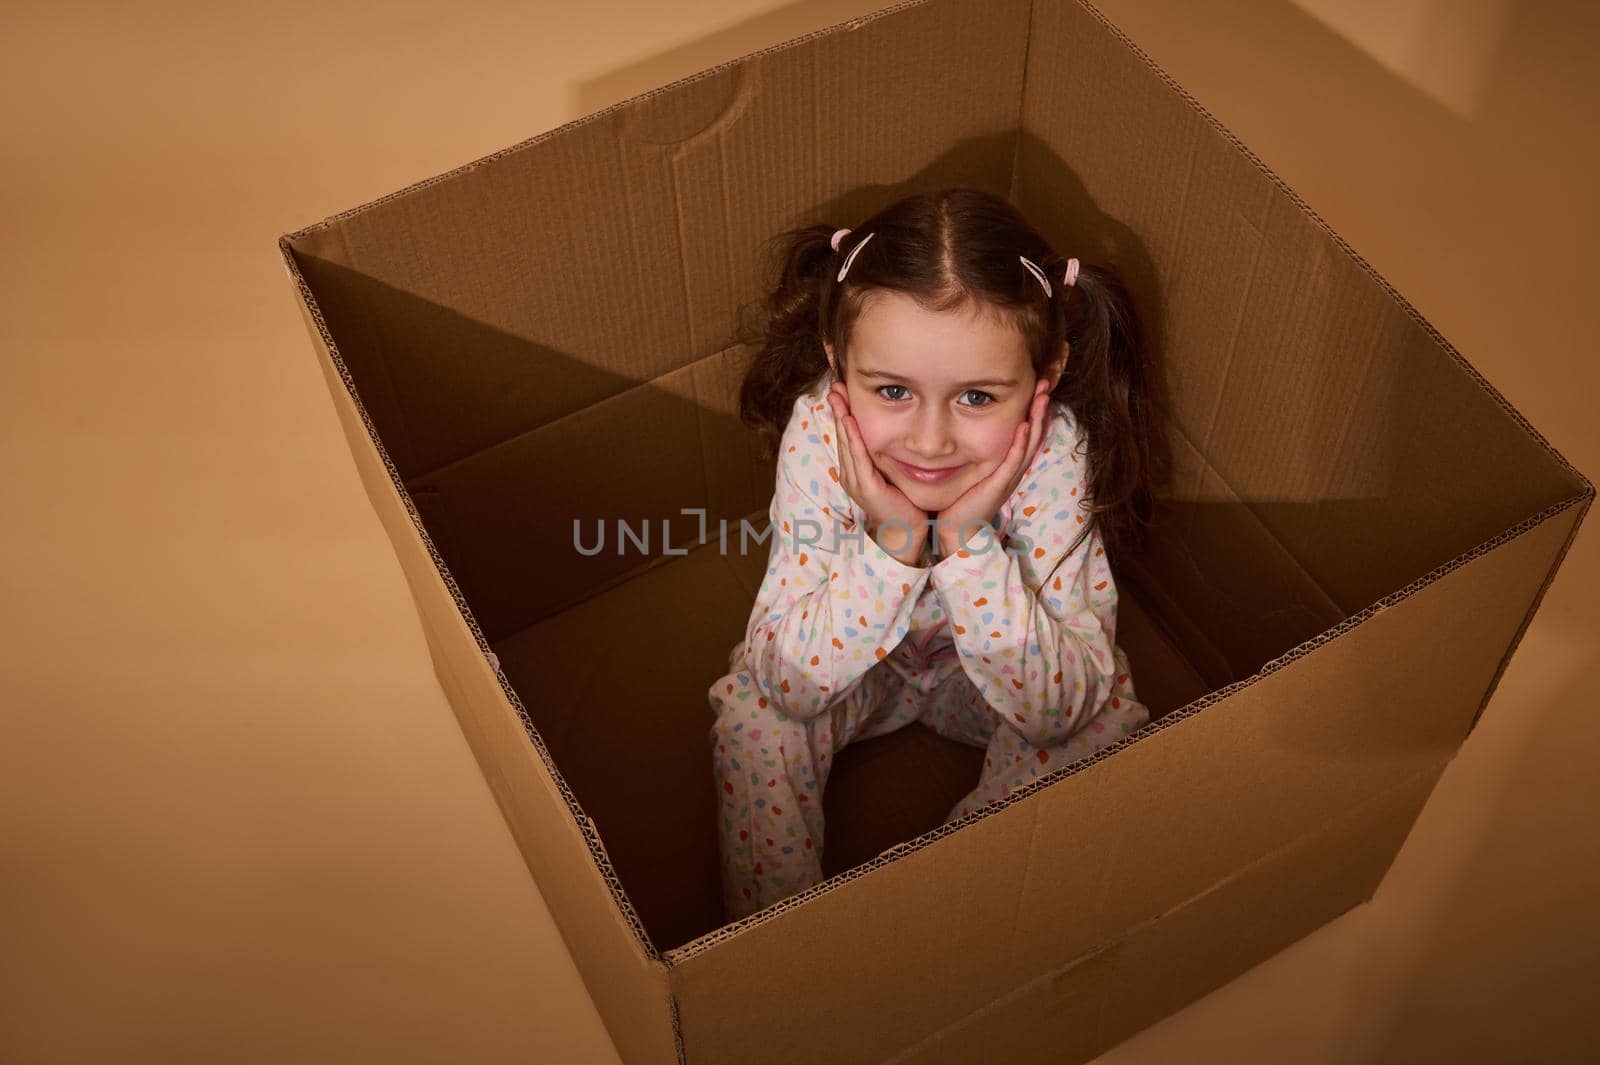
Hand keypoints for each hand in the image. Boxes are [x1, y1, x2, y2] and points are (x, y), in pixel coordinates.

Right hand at [826, 382, 928, 565]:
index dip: (843, 412)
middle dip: (837, 409)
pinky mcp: (866, 489)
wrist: (907, 531)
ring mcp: (856, 481)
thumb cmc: (904, 501)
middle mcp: (851, 474)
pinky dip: (852, 439)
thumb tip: (895, 429)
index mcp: (856, 469)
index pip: (847, 435)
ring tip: (837, 396)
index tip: (841, 390)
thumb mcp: (893, 471)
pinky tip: (849, 421)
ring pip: (846, 443)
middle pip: (842, 435)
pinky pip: (858, 459)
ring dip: (841, 418)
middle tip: (834, 385)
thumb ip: (888, 453)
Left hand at [934, 379, 1050, 556]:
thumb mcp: (972, 465)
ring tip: (1042, 397)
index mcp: (1007, 461)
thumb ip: (972, 445)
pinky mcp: (999, 487)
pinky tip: (1024, 427)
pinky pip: (1013, 462)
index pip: (1026, 429)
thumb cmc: (961, 496)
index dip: (1034, 407)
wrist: (956, 527)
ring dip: (1036, 419)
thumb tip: (961, 418)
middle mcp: (1012, 468)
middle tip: (1047, 381)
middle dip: (1040, 407)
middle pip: (1033, 432)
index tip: (1038, 383)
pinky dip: (1020, 444)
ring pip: (1029, 444)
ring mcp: (1008, 477)